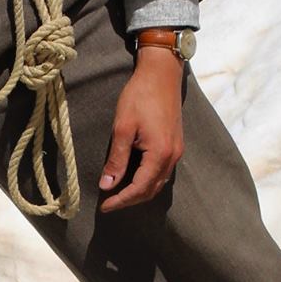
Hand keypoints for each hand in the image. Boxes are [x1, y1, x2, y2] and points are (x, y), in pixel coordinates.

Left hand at [98, 48, 183, 212]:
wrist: (162, 74)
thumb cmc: (140, 96)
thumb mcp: (123, 128)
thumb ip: (117, 160)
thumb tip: (107, 185)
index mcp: (160, 154)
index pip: (139, 188)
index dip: (121, 200)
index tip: (104, 207)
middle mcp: (172, 157)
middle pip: (151, 190)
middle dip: (130, 200)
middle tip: (109, 203)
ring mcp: (176, 151)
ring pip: (158, 183)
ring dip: (139, 192)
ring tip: (118, 193)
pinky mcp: (175, 145)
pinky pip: (162, 172)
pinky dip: (147, 180)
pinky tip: (133, 177)